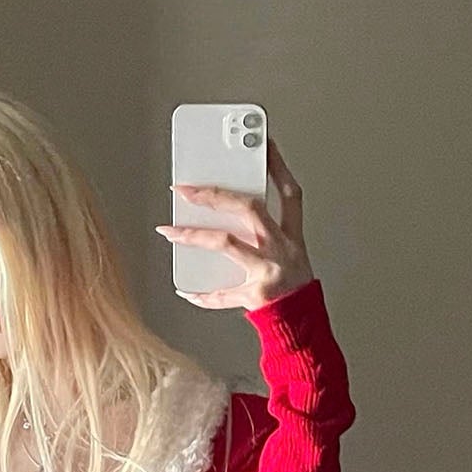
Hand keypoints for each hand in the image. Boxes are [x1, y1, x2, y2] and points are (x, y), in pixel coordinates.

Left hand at [155, 132, 314, 309]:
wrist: (302, 327)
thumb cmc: (292, 289)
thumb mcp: (289, 254)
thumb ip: (264, 233)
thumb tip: (224, 210)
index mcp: (292, 236)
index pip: (289, 193)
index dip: (278, 167)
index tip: (264, 144)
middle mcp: (281, 248)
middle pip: (248, 209)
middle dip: (215, 194)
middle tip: (187, 189)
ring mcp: (267, 270)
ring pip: (225, 243)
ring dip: (193, 235)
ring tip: (169, 230)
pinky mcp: (254, 295)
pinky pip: (220, 293)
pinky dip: (200, 293)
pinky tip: (184, 289)